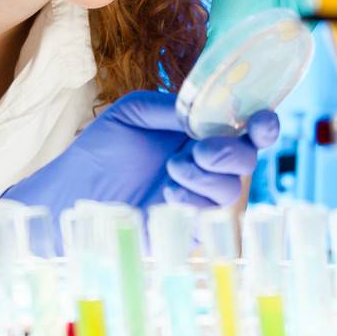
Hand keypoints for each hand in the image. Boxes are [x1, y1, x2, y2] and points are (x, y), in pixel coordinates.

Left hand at [1, 91, 279, 213]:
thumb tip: (204, 112)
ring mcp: (200, 197)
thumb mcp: (134, 112)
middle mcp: (207, 164)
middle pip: (247, 159)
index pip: (245, 129)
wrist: (74, 193)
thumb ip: (172, 108)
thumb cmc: (102, 148)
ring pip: (231, 189)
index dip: (262, 125)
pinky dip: (194, 202)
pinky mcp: (189, 227)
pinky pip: (211, 217)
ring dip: (204, 177)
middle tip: (197, 151)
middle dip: (229, 153)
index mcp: (200, 133)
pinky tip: (167, 195)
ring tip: (169, 171)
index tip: (259, 123)